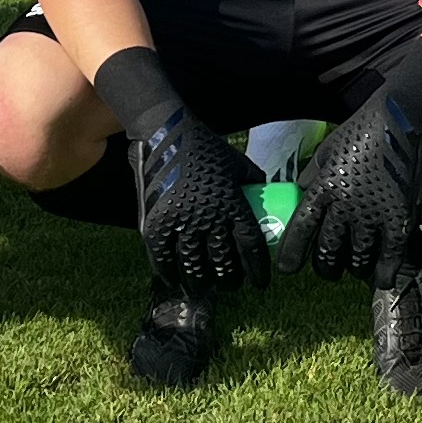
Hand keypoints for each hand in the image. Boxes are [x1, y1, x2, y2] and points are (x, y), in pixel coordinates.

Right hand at [127, 106, 271, 295]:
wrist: (165, 134)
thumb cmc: (204, 147)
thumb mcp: (236, 162)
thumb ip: (252, 181)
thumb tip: (266, 196)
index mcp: (233, 203)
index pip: (251, 246)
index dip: (258, 268)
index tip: (261, 282)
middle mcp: (209, 217)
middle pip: (223, 262)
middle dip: (230, 280)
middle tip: (233, 286)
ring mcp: (181, 222)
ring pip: (194, 266)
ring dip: (201, 282)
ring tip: (204, 288)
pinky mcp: (155, 224)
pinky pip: (163, 258)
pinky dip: (169, 273)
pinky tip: (174, 280)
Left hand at [276, 90, 421, 280]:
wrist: (394, 122)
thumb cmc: (355, 135)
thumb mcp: (323, 156)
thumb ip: (310, 182)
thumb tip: (297, 203)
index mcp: (322, 188)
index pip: (301, 229)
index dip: (292, 253)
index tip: (287, 269)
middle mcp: (345, 205)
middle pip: (328, 250)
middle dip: (324, 266)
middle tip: (326, 268)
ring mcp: (373, 212)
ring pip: (357, 257)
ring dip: (353, 268)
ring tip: (352, 267)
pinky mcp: (399, 216)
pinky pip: (390, 254)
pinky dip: (384, 271)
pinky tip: (380, 280)